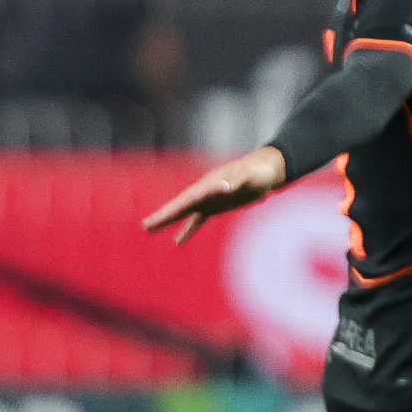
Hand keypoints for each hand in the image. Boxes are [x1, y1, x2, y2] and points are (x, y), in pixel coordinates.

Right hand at [143, 145, 287, 243]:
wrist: (266, 170)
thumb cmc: (258, 172)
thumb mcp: (249, 176)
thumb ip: (236, 180)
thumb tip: (222, 186)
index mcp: (210, 184)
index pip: (187, 199)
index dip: (173, 209)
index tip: (159, 218)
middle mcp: (205, 192)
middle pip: (180, 206)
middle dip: (163, 216)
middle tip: (145, 225)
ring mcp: (209, 199)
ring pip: (185, 213)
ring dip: (169, 221)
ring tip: (149, 229)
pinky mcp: (216, 207)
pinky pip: (198, 220)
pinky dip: (188, 230)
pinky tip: (177, 241)